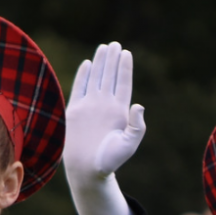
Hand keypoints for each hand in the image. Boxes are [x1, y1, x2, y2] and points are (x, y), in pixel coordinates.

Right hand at [63, 43, 144, 214]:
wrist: (88, 170)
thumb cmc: (110, 161)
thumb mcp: (129, 145)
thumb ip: (137, 126)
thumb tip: (139, 105)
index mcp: (119, 111)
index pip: (124, 84)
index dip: (125, 68)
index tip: (126, 53)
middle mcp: (105, 105)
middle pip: (110, 77)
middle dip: (112, 60)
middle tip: (115, 44)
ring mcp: (90, 106)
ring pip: (96, 79)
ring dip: (100, 63)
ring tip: (104, 47)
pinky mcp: (75, 111)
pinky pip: (79, 88)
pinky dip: (83, 76)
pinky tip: (87, 64)